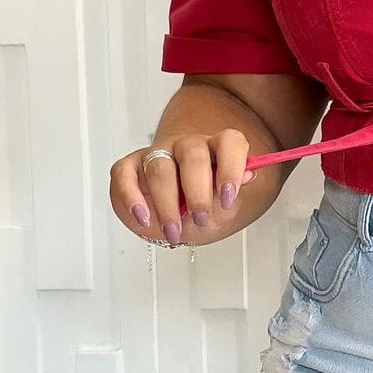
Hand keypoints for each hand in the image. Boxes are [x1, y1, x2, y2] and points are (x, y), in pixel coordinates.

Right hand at [109, 130, 254, 247]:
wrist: (175, 220)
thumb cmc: (200, 211)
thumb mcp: (221, 212)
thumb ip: (230, 195)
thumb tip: (248, 176)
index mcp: (217, 150)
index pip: (229, 142)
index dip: (231, 167)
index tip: (228, 197)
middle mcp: (188, 146)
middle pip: (193, 155)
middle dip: (197, 193)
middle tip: (200, 219)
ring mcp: (157, 153)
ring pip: (160, 167)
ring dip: (167, 204)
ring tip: (173, 231)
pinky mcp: (130, 166)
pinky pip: (124, 173)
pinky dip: (131, 198)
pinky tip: (143, 217)